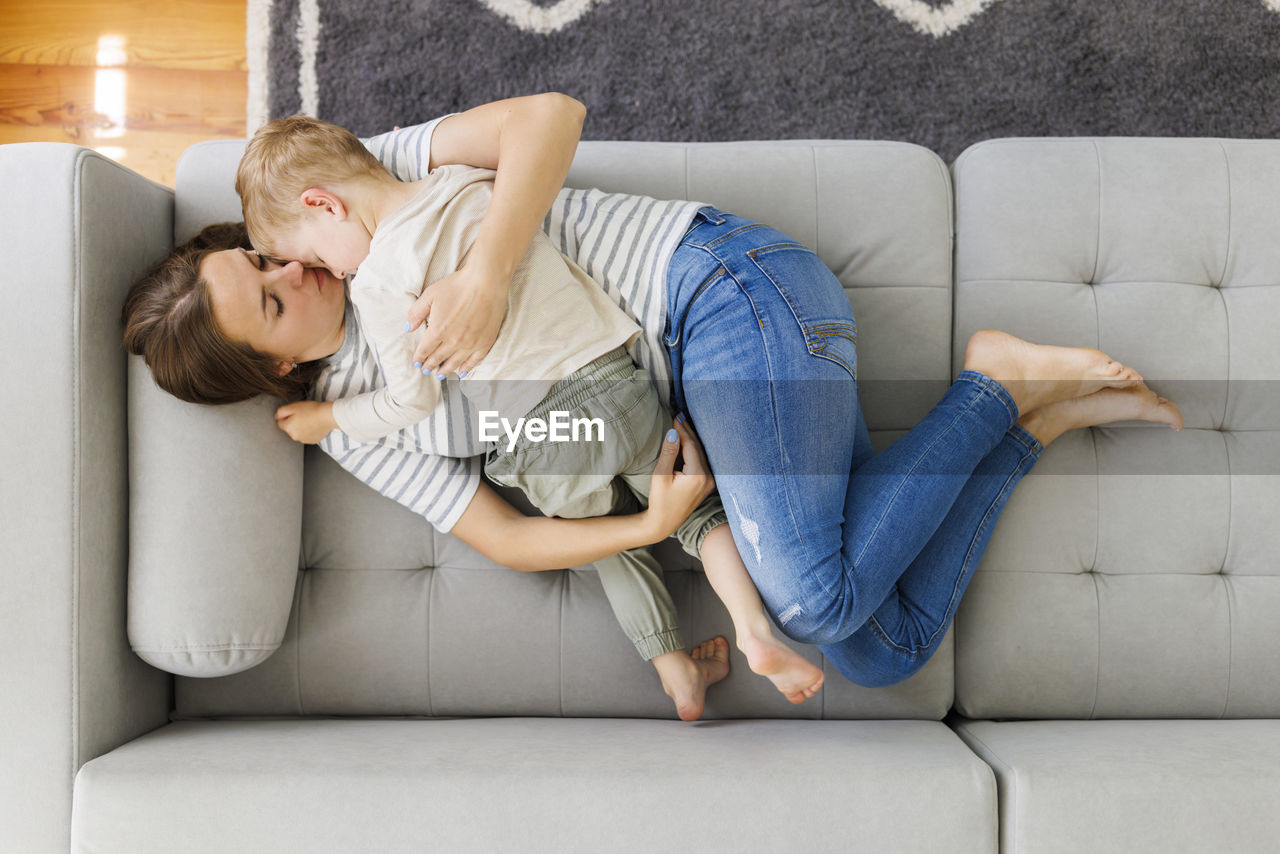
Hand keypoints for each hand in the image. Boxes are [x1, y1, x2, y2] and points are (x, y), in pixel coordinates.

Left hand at [275, 400, 336, 443]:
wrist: (328, 416)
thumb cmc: (311, 410)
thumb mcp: (293, 406)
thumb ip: (281, 411)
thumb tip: (276, 416)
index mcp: (288, 428)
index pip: (280, 423)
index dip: (286, 416)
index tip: (294, 412)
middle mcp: (294, 436)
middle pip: (289, 428)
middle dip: (293, 422)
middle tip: (302, 414)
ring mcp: (304, 440)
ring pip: (298, 432)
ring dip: (301, 427)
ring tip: (309, 419)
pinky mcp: (312, 441)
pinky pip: (307, 436)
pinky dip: (309, 431)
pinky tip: (314, 424)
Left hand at [406, 264, 508, 377]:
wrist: (485, 282)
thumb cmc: (457, 285)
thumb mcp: (431, 295)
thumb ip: (416, 312)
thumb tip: (408, 328)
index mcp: (437, 330)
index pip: (424, 350)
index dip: (419, 358)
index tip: (417, 362)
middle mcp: (453, 341)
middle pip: (438, 358)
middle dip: (429, 365)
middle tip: (426, 370)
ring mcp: (470, 344)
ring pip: (454, 363)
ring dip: (445, 370)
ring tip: (440, 374)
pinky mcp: (484, 342)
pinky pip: (474, 361)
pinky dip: (466, 368)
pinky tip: (461, 372)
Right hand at [642, 415, 715, 541]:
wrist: (664, 523)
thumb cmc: (660, 501)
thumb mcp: (661, 475)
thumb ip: (668, 452)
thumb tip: (673, 432)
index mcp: (698, 476)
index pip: (691, 445)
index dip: (683, 430)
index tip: (675, 417)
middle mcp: (708, 478)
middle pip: (698, 448)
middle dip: (688, 431)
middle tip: (679, 415)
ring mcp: (709, 481)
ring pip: (700, 453)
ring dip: (691, 439)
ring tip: (682, 424)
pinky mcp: (706, 483)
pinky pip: (701, 461)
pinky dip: (693, 449)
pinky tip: (687, 441)